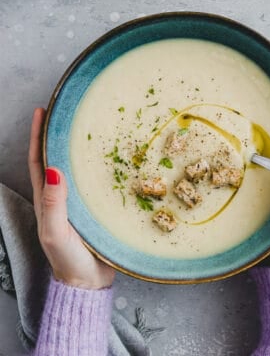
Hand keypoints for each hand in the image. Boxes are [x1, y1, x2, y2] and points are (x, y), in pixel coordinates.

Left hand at [28, 108, 114, 288]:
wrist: (87, 279)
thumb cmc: (68, 258)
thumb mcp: (56, 232)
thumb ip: (54, 203)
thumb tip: (54, 169)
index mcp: (47, 199)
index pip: (38, 161)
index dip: (37, 136)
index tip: (41, 113)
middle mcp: (61, 196)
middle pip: (56, 159)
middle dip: (58, 135)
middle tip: (68, 115)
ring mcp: (79, 201)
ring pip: (77, 168)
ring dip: (78, 148)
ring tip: (89, 130)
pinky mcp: (95, 208)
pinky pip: (95, 182)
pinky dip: (99, 167)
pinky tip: (111, 159)